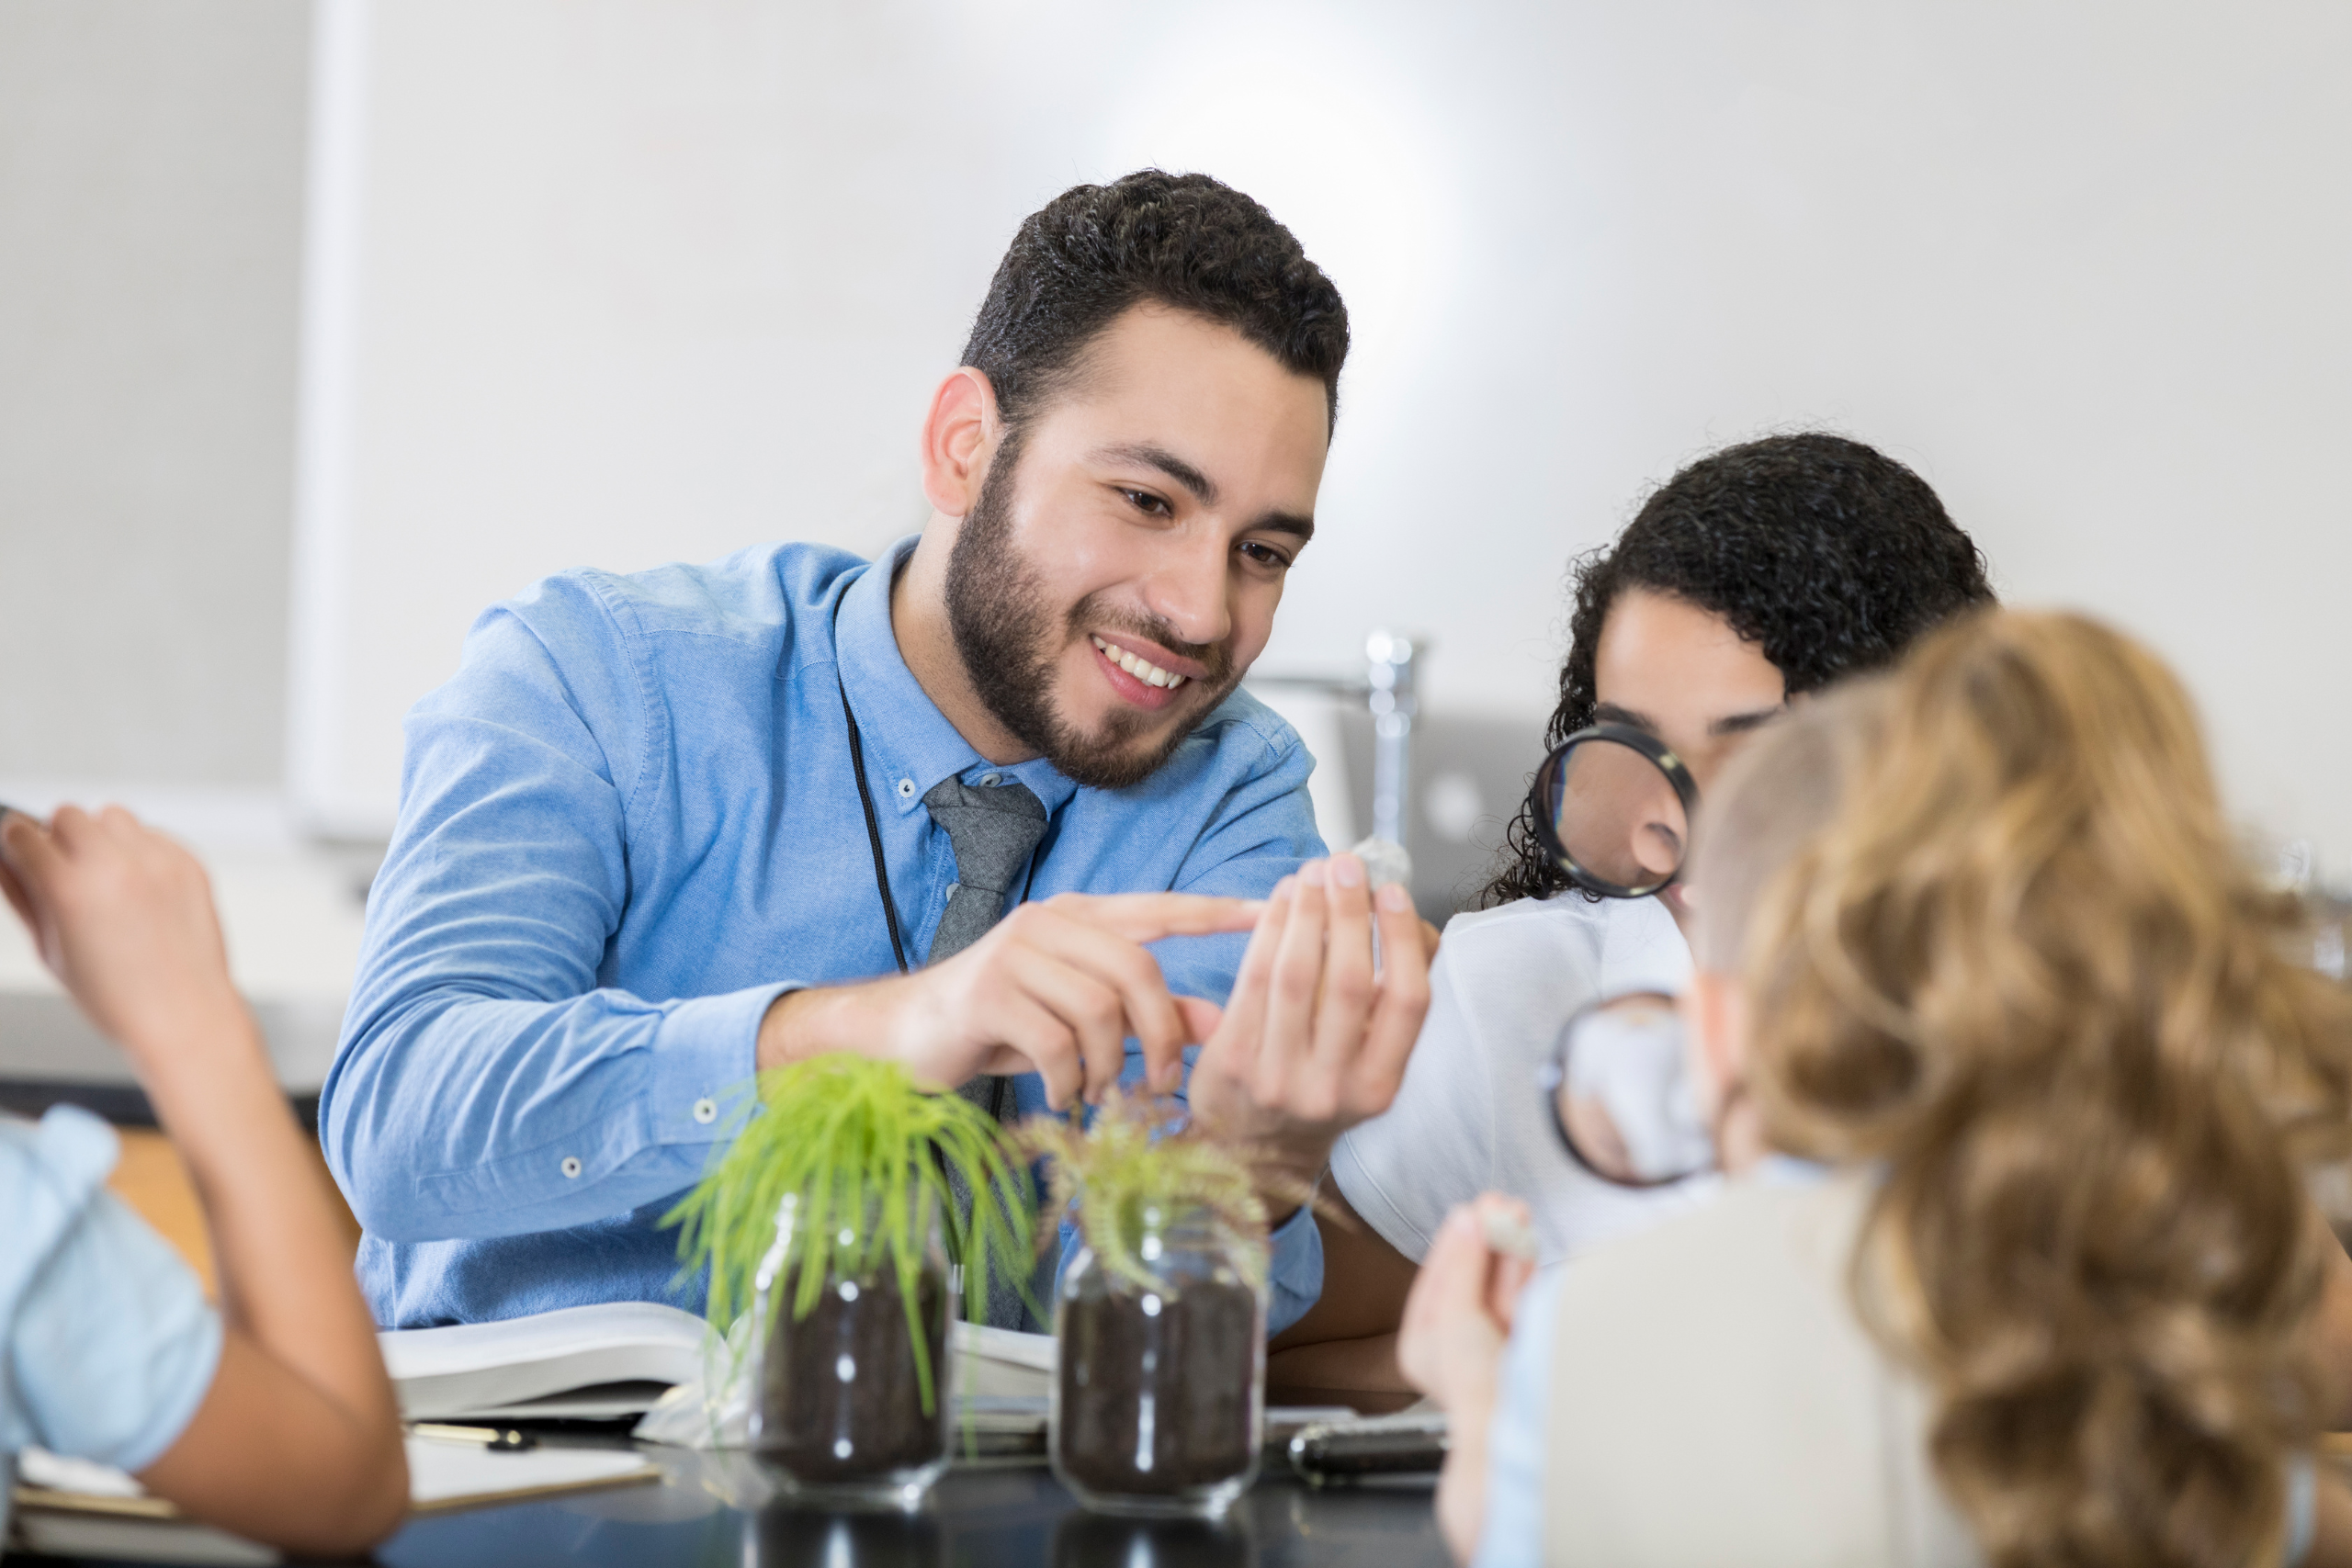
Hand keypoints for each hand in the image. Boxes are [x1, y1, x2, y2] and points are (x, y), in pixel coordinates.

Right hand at [0, 805, 249, 1062]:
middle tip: (64, 871)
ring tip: (106, 878)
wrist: (183, 1013)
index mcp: (69, 888)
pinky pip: (154, 834)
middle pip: (67, 814)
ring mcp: (157, 861)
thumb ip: (22, 896)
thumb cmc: (113, 995)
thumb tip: (3, 860)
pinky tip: (141, 888)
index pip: (20, 832)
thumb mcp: (50, 950)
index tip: (17, 851)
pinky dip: (141, 851)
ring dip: (102, 837)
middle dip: (57, 838)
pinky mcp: (190, 863)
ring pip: (113, 815)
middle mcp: (115, 865)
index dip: (13, 843)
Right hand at [759, 891, 1260, 1109]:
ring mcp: (1015, 953)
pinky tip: (1063, 1097)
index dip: (1214, 911)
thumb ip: (1150, 1014)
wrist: (905, 1037)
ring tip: (1101, 1095)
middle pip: (1136, 970)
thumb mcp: (1083, 1018)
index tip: (1267, 910)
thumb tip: (1227, 1024)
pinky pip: (1056, 1042)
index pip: (1159, 907)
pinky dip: (1069, 1082)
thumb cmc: (1003, 1025)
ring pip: (1098, 1009)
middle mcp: (1049, 923)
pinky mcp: (988, 993)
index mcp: (1079, 918)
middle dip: (1160, 1035)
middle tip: (1163, 1084)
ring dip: (1110, 1067)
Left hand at [1183, 853, 1434, 1186]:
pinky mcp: (1232, 1062)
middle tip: (1347, 865)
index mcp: (1380, 1087)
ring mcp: (1278, 1077)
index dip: (1402, 941)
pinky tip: (1281, 900)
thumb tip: (1398, 917)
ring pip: (1296, 977)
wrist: (1252, 1152)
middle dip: (1348, 913)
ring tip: (1313, 873)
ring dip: (1306, 913)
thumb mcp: (1366, 1066)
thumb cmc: (1320, 1088)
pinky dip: (1269, 932)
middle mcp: (1332, 1088)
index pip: (1406, 1003)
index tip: (1393, 892)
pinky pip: (1253, 981)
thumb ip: (1385, 1003)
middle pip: (1347, 982)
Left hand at [1396, 1195, 1537, 1416]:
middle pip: (1469, 1278)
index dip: (1454, 1242)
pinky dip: (1521, 1268)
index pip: (1437, 1278)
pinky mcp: (1521, 1342)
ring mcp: (1489, 1343)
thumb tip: (1467, 1220)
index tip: (1469, 1210)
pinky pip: (1518, 1297)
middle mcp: (1454, 1342)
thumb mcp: (1456, 1317)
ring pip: (1497, 1284)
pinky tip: (1524, 1241)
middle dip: (1484, 1240)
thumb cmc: (1474, 1384)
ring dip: (1506, 1246)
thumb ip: (1462, 1267)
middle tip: (1498, 1203)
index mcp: (1423, 1342)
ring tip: (1514, 1210)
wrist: (1514, 1427)